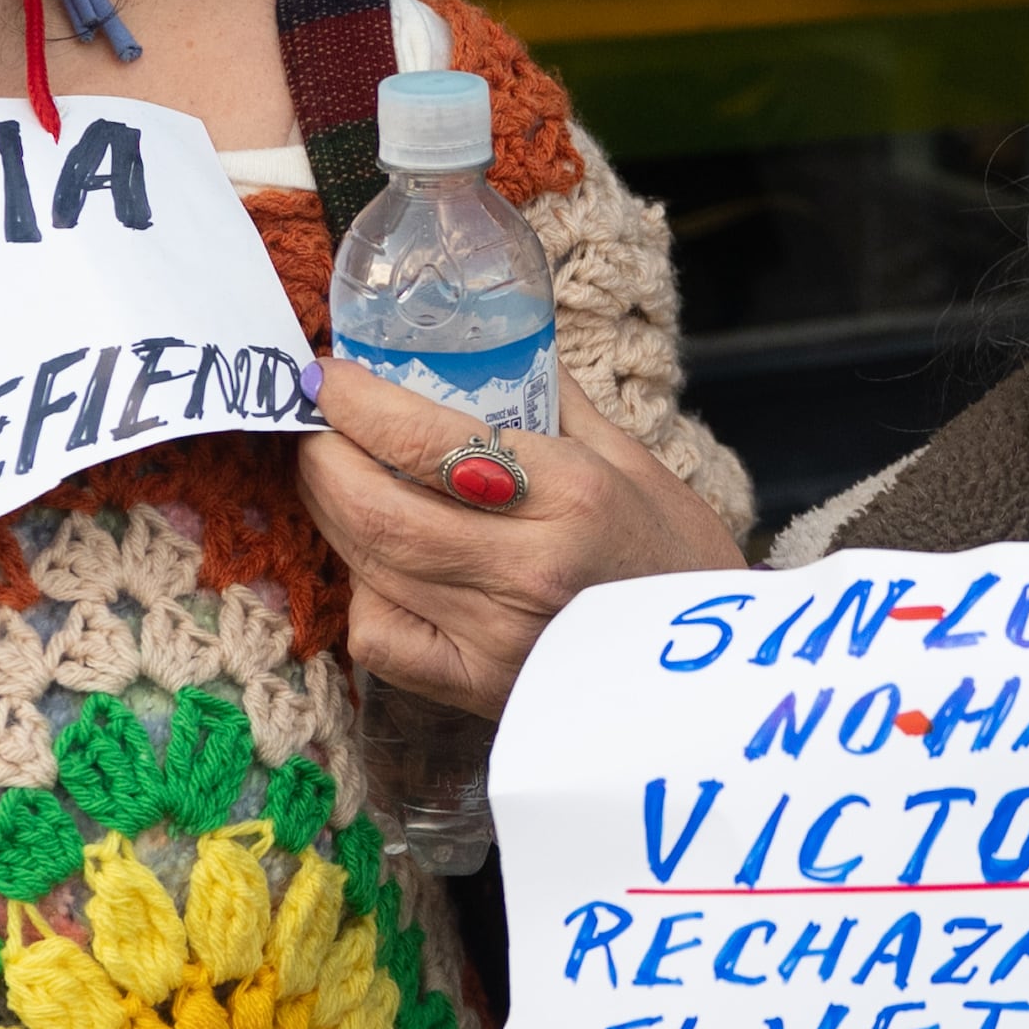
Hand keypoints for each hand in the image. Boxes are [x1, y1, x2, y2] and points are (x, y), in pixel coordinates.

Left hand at [296, 359, 743, 717]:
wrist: (714, 671)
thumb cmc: (674, 556)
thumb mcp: (630, 459)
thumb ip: (551, 400)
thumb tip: (484, 341)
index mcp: (571, 493)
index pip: (427, 441)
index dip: (356, 403)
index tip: (323, 375)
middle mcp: (527, 566)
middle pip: (376, 508)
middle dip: (322, 457)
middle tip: (313, 426)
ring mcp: (495, 635)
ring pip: (368, 565)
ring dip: (330, 512)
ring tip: (333, 474)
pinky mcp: (476, 688)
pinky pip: (379, 636)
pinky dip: (362, 591)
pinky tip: (380, 565)